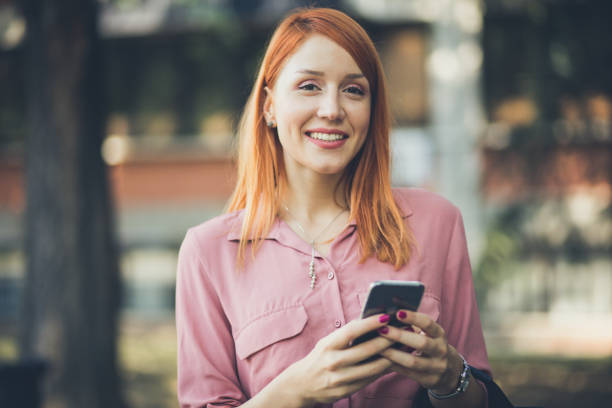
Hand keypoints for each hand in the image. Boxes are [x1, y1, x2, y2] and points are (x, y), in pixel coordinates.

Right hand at [278, 314, 394, 406]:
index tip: (385, 316)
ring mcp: (339, 379)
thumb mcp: (327, 343)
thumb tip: (369, 320)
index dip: (369, 323)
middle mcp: (332, 362)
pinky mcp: (345, 392)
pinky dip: (381, 371)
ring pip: (371, 368)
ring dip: (389, 357)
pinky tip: (391, 363)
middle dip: (386, 340)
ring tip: (401, 348)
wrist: (301, 384)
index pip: (351, 331)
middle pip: (365, 350)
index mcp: (327, 346)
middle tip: (401, 332)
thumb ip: (346, 335)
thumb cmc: (319, 358)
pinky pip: (369, 380)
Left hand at [376, 310, 462, 394]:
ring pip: (413, 361)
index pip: (428, 324)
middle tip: (382, 330)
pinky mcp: (429, 380)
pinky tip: (382, 360)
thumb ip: (412, 323)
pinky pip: (408, 373)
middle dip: (400, 336)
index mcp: (439, 334)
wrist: (449, 371)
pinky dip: (394, 366)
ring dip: (394, 354)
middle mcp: (441, 350)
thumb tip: (390, 309)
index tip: (397, 313)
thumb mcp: (428, 333)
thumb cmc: (430, 344)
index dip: (413, 317)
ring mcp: (437, 367)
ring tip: (378, 347)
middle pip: (421, 343)